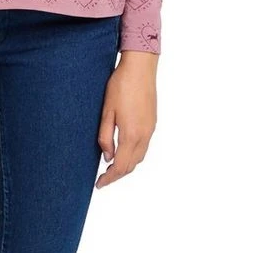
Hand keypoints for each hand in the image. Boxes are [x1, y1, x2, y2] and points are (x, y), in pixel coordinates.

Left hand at [95, 51, 157, 187]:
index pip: (120, 166)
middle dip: (118, 174)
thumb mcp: (107, 111)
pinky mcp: (152, 122)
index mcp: (131, 134)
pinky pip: (144, 146)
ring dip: (127, 165)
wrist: (140, 67)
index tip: (99, 184)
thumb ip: (105, 136)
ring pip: (140, 157)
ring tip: (112, 166)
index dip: (109, 178)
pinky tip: (124, 149)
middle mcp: (144, 135)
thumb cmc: (121, 85)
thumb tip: (107, 157)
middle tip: (103, 178)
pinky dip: (134, 154)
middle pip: (132, 165)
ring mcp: (150, 129)